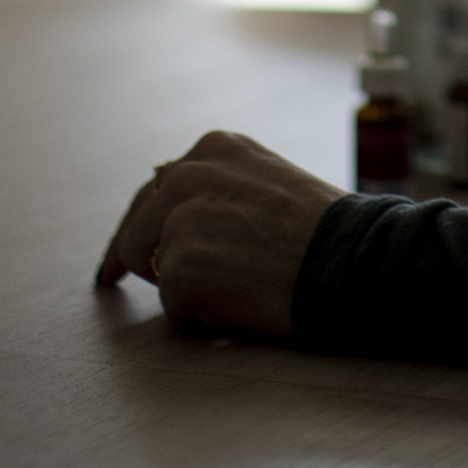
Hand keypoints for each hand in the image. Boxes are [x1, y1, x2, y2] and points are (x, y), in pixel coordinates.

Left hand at [94, 130, 342, 336]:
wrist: (353, 259)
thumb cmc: (325, 231)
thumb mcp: (270, 182)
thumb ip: (220, 188)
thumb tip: (170, 199)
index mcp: (214, 149)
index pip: (157, 190)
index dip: (140, 226)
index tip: (118, 257)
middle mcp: (187, 174)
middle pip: (136, 229)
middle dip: (137, 259)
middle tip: (114, 281)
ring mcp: (178, 221)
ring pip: (157, 272)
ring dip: (187, 290)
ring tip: (240, 290)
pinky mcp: (177, 268)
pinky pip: (175, 309)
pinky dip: (202, 318)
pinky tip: (243, 305)